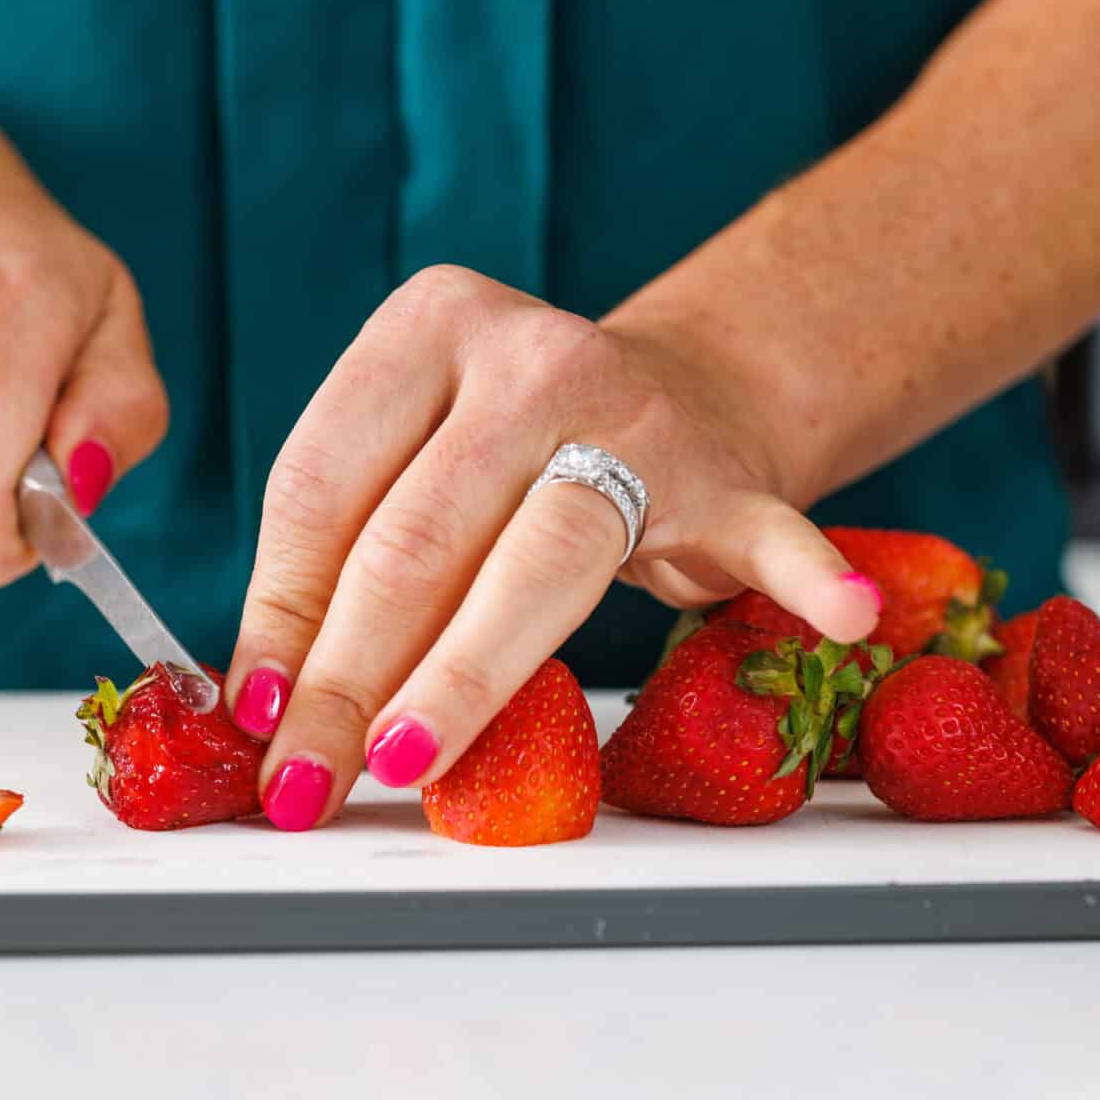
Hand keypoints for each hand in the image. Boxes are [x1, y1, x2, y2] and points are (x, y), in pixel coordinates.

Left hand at [223, 265, 880, 829]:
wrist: (680, 389)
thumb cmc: (512, 447)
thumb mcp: (415, 455)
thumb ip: (346, 549)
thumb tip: (263, 701)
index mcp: (430, 324)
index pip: (326, 482)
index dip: (282, 609)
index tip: (256, 711)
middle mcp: (533, 353)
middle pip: (420, 535)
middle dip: (349, 674)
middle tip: (307, 774)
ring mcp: (643, 416)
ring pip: (544, 559)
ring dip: (468, 675)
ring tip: (408, 757)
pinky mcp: (733, 480)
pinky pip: (770, 537)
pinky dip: (806, 580)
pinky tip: (844, 617)